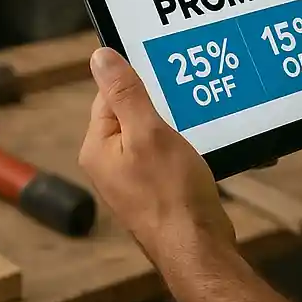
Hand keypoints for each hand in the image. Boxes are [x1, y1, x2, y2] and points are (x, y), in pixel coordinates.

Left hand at [79, 47, 234, 263]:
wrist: (196, 245)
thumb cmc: (170, 190)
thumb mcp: (149, 132)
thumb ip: (126, 93)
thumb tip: (100, 57)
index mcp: (97, 147)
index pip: (109, 95)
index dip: (138, 79)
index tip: (167, 67)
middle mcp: (109, 162)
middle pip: (132, 112)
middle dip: (160, 98)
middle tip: (190, 85)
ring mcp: (132, 177)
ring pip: (152, 131)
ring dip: (175, 118)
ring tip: (201, 106)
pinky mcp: (155, 188)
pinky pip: (165, 151)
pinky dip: (183, 138)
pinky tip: (204, 134)